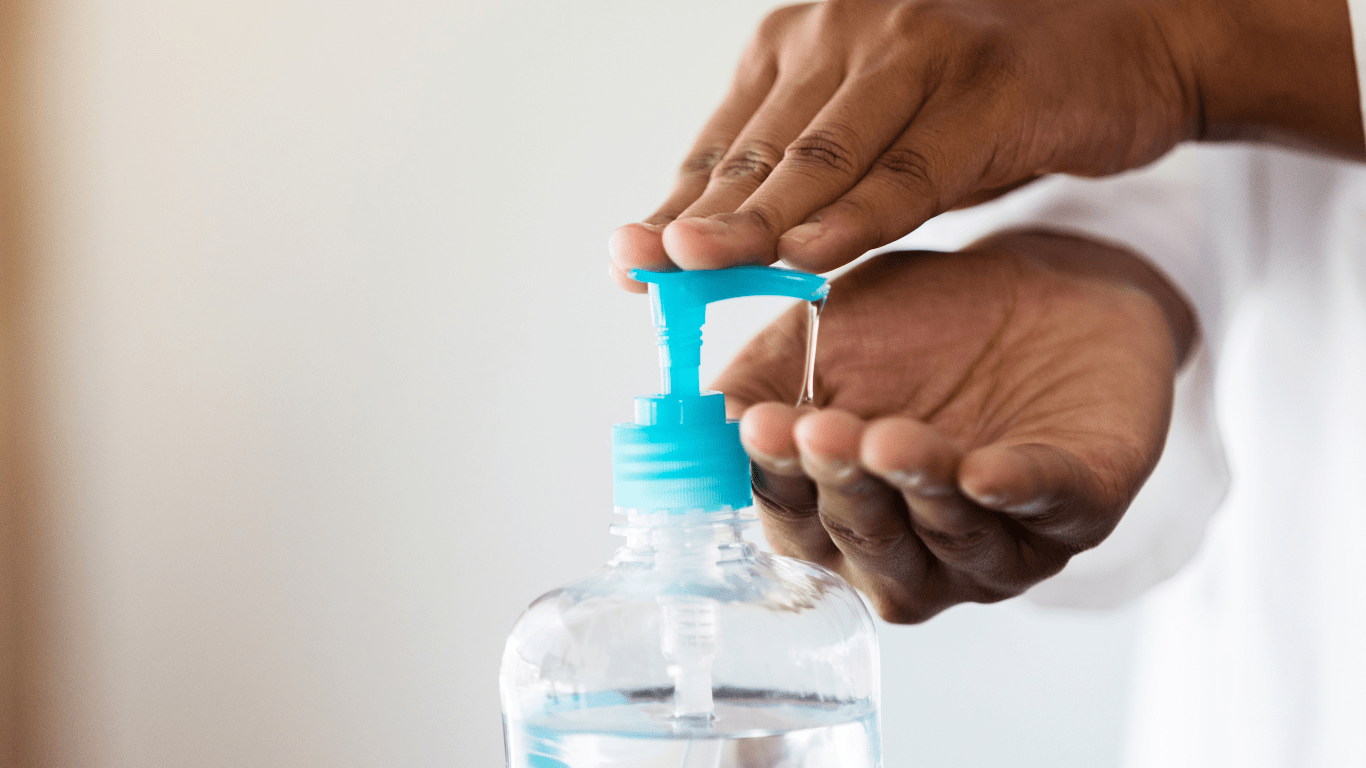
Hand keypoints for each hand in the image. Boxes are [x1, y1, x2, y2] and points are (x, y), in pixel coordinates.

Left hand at [610, 0, 1358, 289]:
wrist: (1125, 39)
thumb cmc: (986, 96)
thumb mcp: (879, 130)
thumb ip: (805, 179)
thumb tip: (717, 245)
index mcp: (806, 41)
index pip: (725, 139)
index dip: (677, 204)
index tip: (631, 262)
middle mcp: (848, 31)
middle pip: (760, 147)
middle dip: (700, 216)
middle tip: (648, 267)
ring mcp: (917, 51)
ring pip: (822, 154)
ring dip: (759, 218)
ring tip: (701, 264)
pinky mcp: (987, 88)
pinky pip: (911, 169)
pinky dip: (857, 217)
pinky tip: (811, 258)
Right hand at [714, 230, 1194, 621]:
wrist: (1045, 287)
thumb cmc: (923, 328)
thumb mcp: (828, 338)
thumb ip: (764, 378)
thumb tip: (710, 414)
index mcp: (847, 518)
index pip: (798, 522)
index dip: (777, 481)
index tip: (758, 427)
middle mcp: (920, 550)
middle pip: (869, 544)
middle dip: (844, 489)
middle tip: (821, 432)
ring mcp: (1002, 538)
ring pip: (953, 538)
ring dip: (917, 491)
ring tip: (888, 438)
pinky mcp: (1082, 505)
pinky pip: (1048, 508)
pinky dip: (1016, 492)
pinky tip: (985, 472)